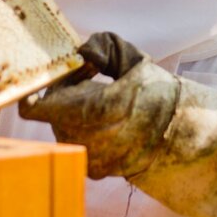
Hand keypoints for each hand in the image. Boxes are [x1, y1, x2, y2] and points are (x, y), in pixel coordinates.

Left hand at [19, 32, 178, 178]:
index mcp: (97, 108)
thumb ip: (103, 46)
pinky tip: (101, 121)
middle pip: (50, 110)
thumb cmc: (156, 93)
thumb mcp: (133, 59)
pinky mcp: (94, 170)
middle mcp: (89, 138)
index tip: (59, 72)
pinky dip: (81, 129)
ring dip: (71, 110)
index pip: (36, 107)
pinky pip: (73, 142)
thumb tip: (81, 52)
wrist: (180, 137)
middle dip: (64, 91)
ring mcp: (90, 157)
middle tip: (87, 79)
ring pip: (60, 126)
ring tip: (97, 100)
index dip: (39, 86)